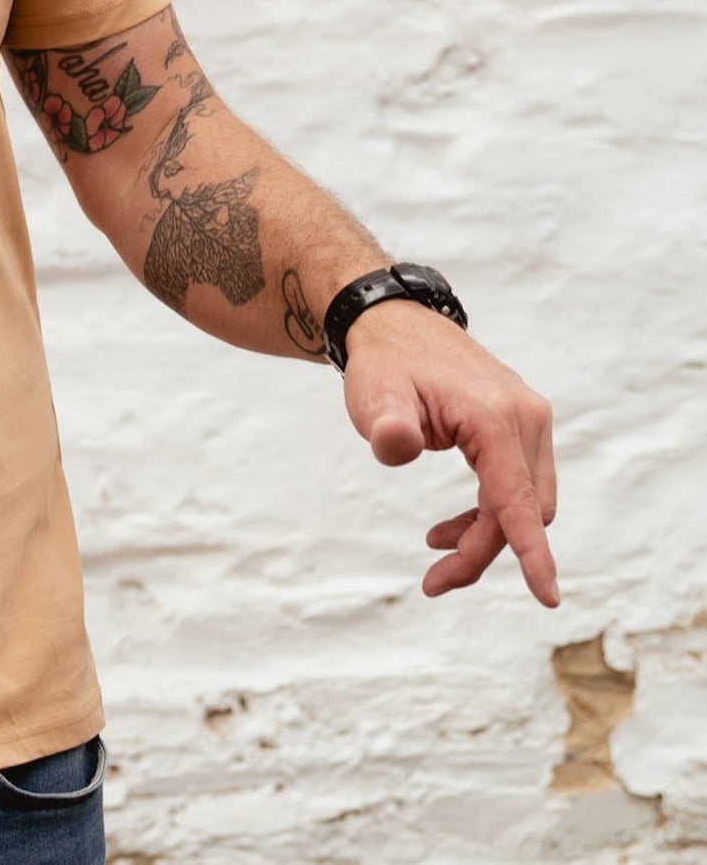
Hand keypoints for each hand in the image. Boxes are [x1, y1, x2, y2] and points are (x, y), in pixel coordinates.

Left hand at [338, 299, 558, 606]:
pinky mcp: (523, 423)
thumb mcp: (372, 393)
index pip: (517, 497)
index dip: (531, 551)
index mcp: (494, 415)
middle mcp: (526, 416)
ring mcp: (530, 418)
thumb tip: (395, 445)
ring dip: (489, 534)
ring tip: (436, 545)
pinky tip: (453, 526)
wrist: (394, 323)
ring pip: (526, 500)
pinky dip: (493, 511)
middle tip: (434, 579)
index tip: (548, 598)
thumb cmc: (383, 363)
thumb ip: (385, 425)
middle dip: (484, 551)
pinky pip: (520, 483)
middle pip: (523, 508)